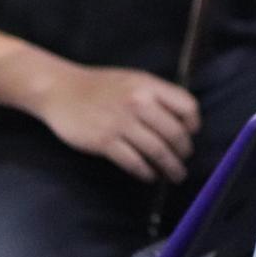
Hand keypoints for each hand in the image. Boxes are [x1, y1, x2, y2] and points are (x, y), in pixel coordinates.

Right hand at [33, 63, 200, 182]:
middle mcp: (139, 103)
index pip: (186, 105)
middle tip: (184, 161)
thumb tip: (182, 120)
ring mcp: (121, 123)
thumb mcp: (134, 80)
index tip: (192, 135)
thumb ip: (157, 95)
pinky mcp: (104, 141)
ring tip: (175, 175)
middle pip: (174, 133)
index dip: (193, 123)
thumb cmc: (101, 86)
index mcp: (149, 85)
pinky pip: (133, 161)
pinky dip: (145, 172)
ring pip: (157, 150)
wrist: (61, 90)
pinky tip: (150, 176)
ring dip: (170, 167)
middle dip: (183, 151)